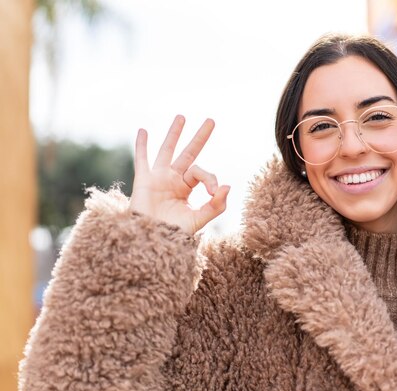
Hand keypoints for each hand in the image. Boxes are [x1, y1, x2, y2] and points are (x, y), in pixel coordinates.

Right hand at [129, 115, 229, 234]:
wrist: (152, 240)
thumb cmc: (174, 233)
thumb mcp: (199, 219)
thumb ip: (216, 205)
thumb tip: (228, 185)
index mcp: (186, 189)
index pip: (201, 173)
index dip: (210, 178)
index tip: (214, 192)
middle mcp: (173, 180)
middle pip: (189, 153)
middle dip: (199, 137)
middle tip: (211, 120)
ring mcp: (158, 178)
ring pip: (167, 150)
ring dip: (174, 134)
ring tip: (182, 117)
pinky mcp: (143, 180)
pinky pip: (142, 159)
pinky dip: (141, 145)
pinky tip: (143, 130)